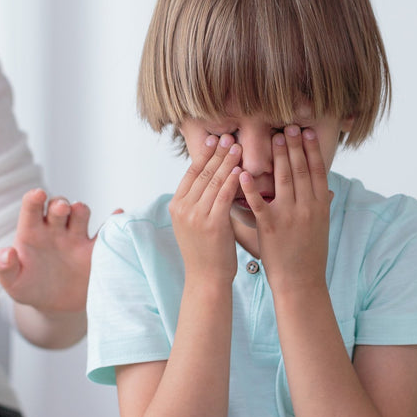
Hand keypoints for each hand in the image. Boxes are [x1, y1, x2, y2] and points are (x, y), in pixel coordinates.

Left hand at [0, 189, 103, 313]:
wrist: (54, 306)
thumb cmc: (29, 288)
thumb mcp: (12, 282)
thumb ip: (4, 268)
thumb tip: (6, 253)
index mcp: (32, 232)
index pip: (32, 208)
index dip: (34, 198)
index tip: (38, 195)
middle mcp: (55, 230)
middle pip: (59, 206)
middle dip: (60, 204)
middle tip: (61, 209)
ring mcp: (76, 238)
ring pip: (80, 214)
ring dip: (80, 210)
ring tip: (79, 213)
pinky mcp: (94, 252)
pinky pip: (105, 233)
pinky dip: (113, 223)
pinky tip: (117, 215)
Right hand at [169, 133, 242, 283]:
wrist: (206, 279)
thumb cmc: (206, 252)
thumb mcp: (194, 223)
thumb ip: (200, 202)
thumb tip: (215, 179)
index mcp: (176, 205)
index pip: (191, 173)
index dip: (203, 154)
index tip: (215, 139)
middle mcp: (182, 208)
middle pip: (202, 173)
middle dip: (217, 153)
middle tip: (229, 137)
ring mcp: (195, 216)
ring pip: (213, 181)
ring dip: (226, 161)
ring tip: (238, 146)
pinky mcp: (211, 224)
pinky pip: (223, 196)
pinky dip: (232, 180)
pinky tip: (240, 169)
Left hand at [240, 126, 330, 288]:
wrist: (302, 282)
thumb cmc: (310, 255)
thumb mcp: (321, 228)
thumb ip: (320, 207)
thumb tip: (328, 191)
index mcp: (320, 206)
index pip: (317, 171)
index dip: (311, 150)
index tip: (306, 132)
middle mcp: (307, 208)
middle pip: (300, 170)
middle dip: (293, 146)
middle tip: (287, 126)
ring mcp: (289, 216)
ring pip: (283, 180)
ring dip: (277, 157)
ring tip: (273, 138)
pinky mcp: (270, 227)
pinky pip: (259, 203)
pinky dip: (250, 188)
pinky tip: (243, 172)